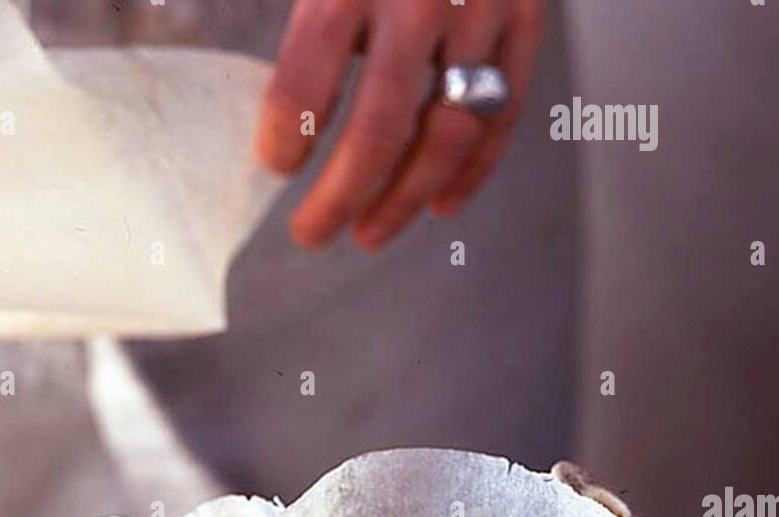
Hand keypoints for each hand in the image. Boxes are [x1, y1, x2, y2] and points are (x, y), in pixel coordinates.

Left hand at [257, 0, 544, 249]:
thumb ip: (303, 10)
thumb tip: (252, 78)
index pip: (307, 79)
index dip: (286, 137)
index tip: (274, 166)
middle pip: (378, 132)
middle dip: (340, 198)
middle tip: (311, 233)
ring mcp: (479, 11)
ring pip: (444, 138)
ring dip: (403, 200)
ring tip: (370, 231)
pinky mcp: (526, 17)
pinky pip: (501, 116)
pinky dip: (473, 171)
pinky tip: (440, 204)